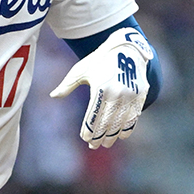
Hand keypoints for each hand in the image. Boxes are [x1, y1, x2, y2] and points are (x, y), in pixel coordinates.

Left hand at [50, 28, 151, 148]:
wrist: (126, 47)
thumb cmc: (99, 59)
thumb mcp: (80, 70)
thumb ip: (67, 85)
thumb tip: (52, 96)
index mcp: (100, 89)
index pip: (93, 117)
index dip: (89, 130)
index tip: (84, 138)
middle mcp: (116, 94)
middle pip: (106, 123)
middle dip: (99, 137)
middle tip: (93, 146)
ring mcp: (131, 95)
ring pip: (120, 123)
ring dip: (112, 136)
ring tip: (106, 143)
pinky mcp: (141, 94)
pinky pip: (134, 117)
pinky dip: (127, 128)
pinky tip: (121, 135)